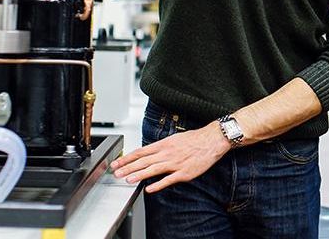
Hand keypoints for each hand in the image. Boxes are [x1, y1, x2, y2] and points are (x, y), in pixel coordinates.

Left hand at [110, 122, 230, 192]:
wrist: (212, 140)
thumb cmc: (194, 139)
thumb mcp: (174, 139)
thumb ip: (161, 147)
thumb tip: (148, 152)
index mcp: (164, 144)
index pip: (141, 152)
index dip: (127, 158)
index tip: (118, 162)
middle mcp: (167, 153)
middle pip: (144, 161)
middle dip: (128, 167)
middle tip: (117, 173)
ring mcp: (175, 163)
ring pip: (153, 169)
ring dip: (139, 175)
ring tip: (128, 180)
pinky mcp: (184, 172)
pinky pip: (169, 179)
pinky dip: (158, 184)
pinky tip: (149, 189)